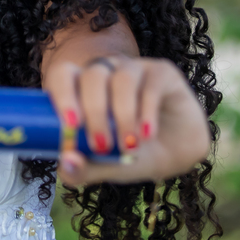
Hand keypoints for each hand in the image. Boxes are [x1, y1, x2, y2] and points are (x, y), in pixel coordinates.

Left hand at [42, 55, 210, 185]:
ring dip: (123, 116)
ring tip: (130, 147)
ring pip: (121, 79)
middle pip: (92, 76)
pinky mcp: (161, 73)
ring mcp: (133, 69)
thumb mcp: (105, 168)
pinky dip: (147, 112)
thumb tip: (67, 161)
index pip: (62, 75)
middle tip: (101, 145)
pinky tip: (147, 134)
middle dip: (94, 112)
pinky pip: (150, 84)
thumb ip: (83, 170)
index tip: (69, 125)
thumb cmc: (132, 155)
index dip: (62, 95)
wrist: (177, 155)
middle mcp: (106, 72)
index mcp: (81, 88)